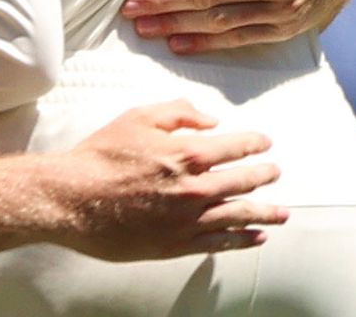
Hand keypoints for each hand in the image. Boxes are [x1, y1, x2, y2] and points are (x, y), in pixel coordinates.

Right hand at [52, 100, 283, 260]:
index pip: (235, 147)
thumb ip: (178, 112)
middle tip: (274, 172)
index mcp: (187, 154)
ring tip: (282, 212)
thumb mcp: (137, 117)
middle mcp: (195, 188)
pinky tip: (257, 237)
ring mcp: (189, 219)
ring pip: (240, 215)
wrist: (73, 198)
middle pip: (243, 181)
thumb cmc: (101, 155)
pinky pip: (220, 242)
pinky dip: (243, 239)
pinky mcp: (177, 244)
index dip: (254, 143)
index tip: (265, 143)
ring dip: (265, 212)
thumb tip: (211, 120)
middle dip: (263, 175)